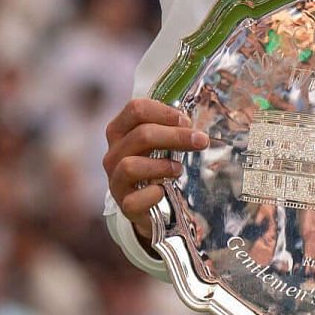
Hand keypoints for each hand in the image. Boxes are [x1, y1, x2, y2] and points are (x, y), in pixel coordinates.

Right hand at [103, 98, 208, 233]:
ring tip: (179, 169)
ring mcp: (116, 180)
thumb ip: (171, 129)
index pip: (135, 109)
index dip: (164, 112)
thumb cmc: (156, 167)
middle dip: (175, 136)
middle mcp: (113, 154)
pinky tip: (163, 192)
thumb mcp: (160, 144)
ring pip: (131, 166)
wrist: (150, 205)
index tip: (187, 121)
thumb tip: (194, 124)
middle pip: (140, 135)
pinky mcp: (124, 205)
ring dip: (161, 165)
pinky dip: (152, 195)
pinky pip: (133, 200)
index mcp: (120, 131)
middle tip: (200, 140)